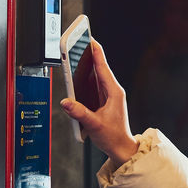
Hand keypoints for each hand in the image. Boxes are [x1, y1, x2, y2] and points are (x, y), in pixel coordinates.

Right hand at [60, 40, 138, 164]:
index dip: (96, 53)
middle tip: (80, 42)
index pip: (103, 68)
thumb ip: (80, 113)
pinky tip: (77, 75)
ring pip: (95, 76)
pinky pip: (93, 85)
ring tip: (76, 55)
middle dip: (89, 55)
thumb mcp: (95, 125)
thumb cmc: (113, 137)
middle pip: (99, 68)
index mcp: (114, 93)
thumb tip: (66, 102)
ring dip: (86, 66)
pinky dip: (85, 79)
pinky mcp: (103, 101)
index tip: (91, 39)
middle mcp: (112, 92)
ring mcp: (108, 96)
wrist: (121, 148)